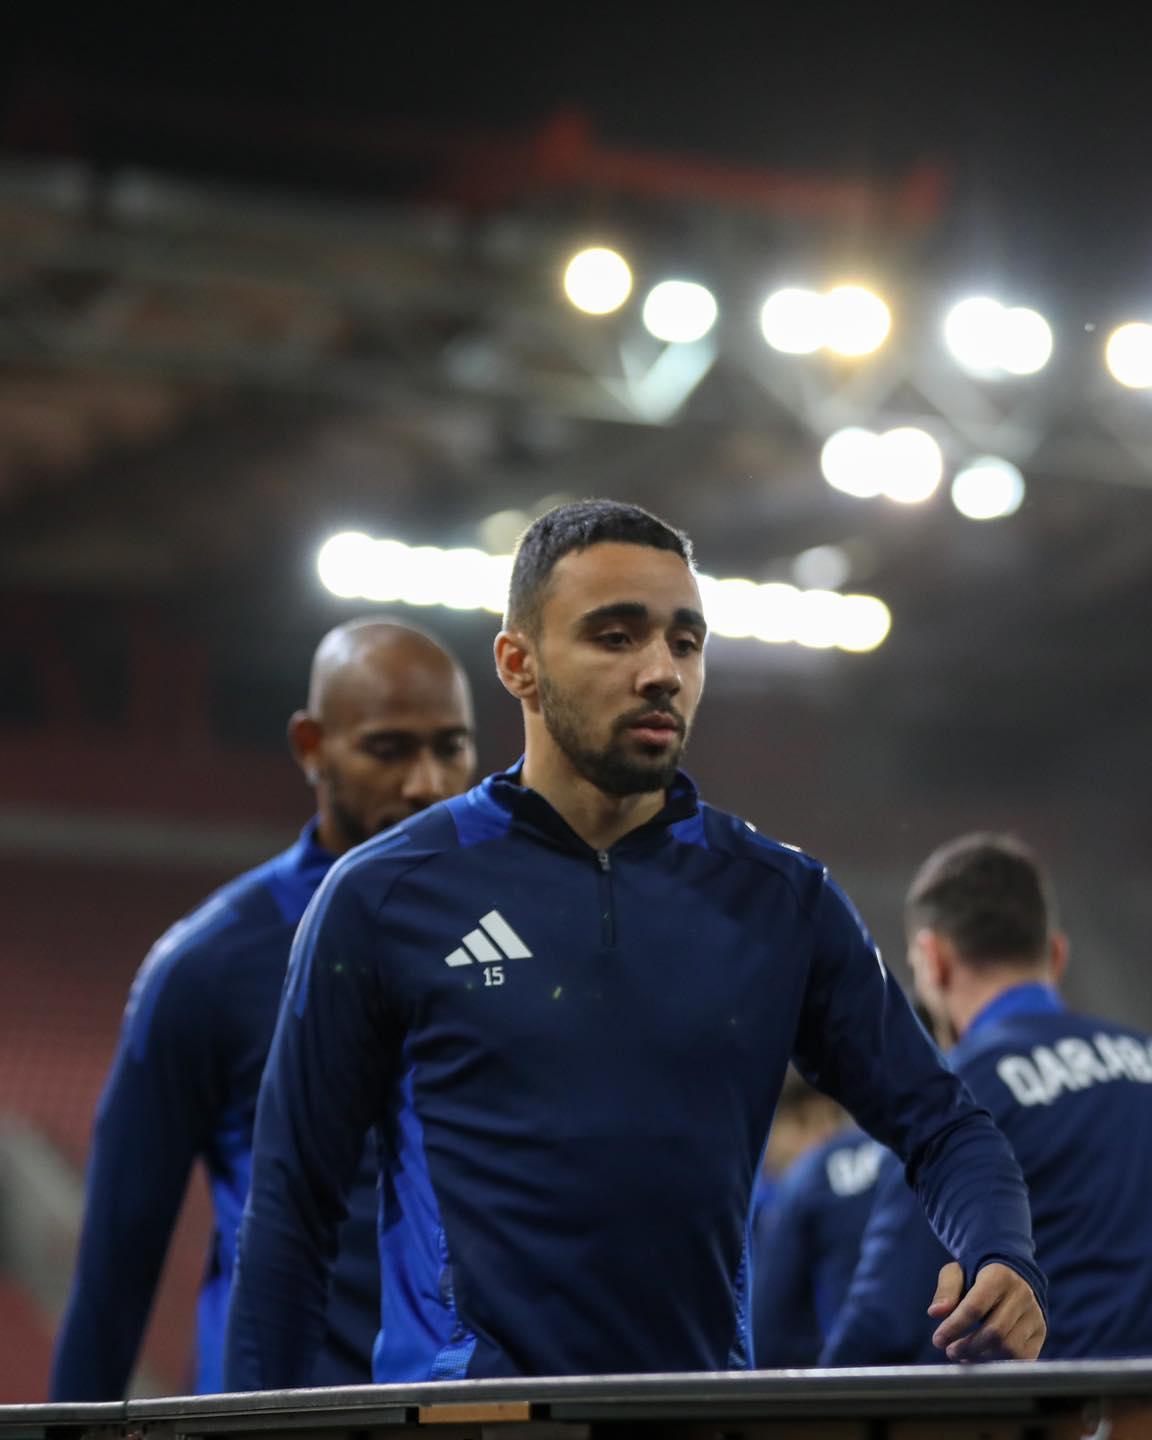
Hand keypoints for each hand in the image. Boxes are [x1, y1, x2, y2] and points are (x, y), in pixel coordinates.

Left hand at [928, 1261, 1045, 1361]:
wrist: (1011, 1273)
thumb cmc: (977, 1275)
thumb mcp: (957, 1272)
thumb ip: (945, 1291)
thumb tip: (934, 1313)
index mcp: (998, 1276)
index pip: (975, 1307)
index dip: (954, 1327)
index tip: (937, 1340)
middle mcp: (1022, 1295)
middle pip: (994, 1332)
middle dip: (968, 1347)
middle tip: (950, 1351)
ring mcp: (1035, 1315)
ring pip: (1010, 1348)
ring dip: (982, 1358)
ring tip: (962, 1355)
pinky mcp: (1040, 1332)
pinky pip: (1023, 1358)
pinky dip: (1000, 1365)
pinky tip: (980, 1360)